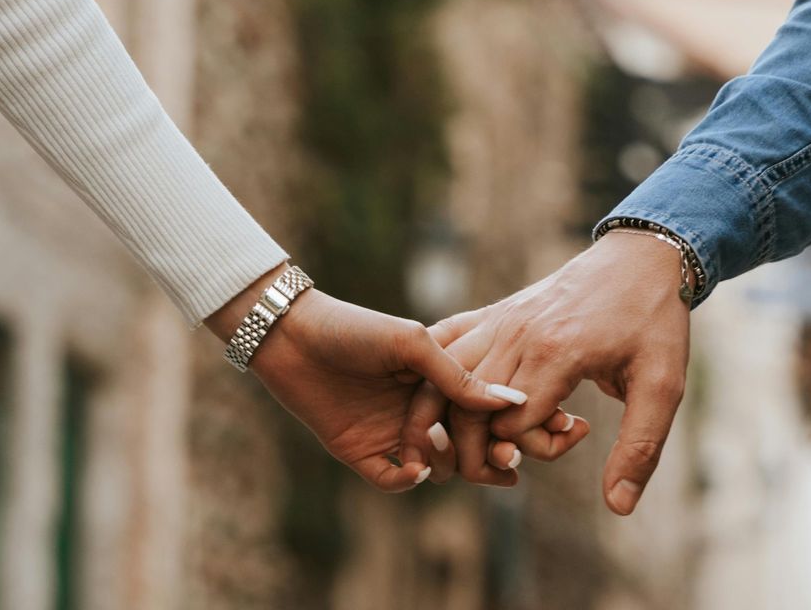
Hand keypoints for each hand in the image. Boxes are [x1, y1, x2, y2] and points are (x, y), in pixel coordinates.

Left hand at [206, 266, 527, 490]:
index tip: (519, 437)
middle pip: (461, 442)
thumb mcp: (413, 345)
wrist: (291, 338)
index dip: (497, 425)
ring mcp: (389, 430)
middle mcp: (417, 406)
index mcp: (434, 377)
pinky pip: (391, 479)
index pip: (476, 409)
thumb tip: (510, 402)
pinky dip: (407, 481)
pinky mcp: (359, 451)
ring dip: (445, 467)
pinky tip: (414, 467)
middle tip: (502, 464)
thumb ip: (457, 376)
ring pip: (432, 465)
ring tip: (448, 456)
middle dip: (482, 456)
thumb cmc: (355, 329)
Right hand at [402, 232, 689, 512]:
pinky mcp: (497, 311)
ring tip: (495, 433)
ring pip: (446, 378)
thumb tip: (619, 507)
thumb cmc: (655, 320)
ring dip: (456, 417)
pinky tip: (456, 396)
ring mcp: (502, 319)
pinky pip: (447, 341)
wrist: (641, 256)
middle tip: (529, 446)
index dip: (533, 449)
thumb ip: (640, 447)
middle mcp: (518, 334)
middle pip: (467, 407)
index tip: (574, 433)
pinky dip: (438, 373)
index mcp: (557, 352)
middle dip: (486, 446)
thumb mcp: (663, 385)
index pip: (510, 426)